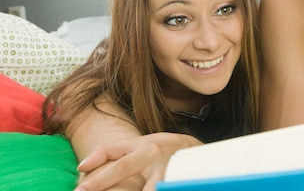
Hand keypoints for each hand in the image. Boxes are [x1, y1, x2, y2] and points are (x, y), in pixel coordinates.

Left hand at [74, 132, 201, 190]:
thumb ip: (108, 152)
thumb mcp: (137, 143)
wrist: (196, 149)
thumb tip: (81, 166)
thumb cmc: (161, 147)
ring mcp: (174, 179)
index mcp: (147, 152)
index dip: (99, 181)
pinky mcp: (182, 185)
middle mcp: (161, 166)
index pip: (120, 167)